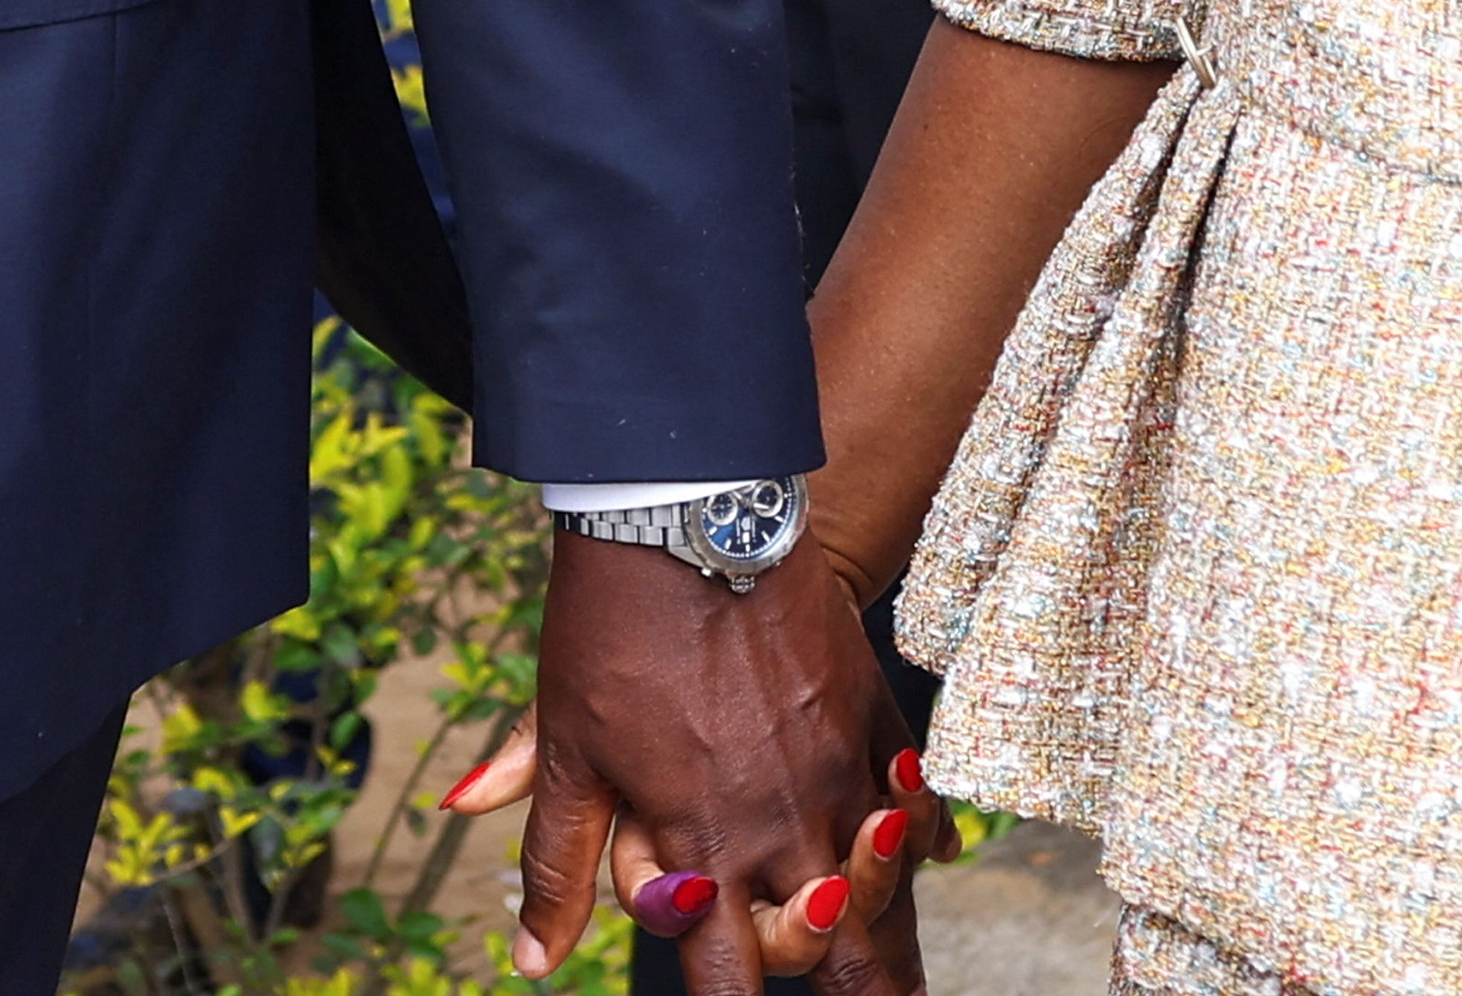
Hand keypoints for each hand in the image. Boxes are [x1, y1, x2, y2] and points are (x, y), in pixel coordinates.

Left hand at [468, 522, 932, 987]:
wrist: (687, 513)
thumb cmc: (612, 629)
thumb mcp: (567, 748)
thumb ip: (556, 864)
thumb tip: (530, 958)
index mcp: (703, 844)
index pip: (727, 975)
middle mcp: (782, 824)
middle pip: (835, 950)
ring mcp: (837, 769)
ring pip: (888, 886)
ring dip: (892, 936)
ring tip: (903, 984)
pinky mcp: (868, 710)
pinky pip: (914, 793)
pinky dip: (922, 830)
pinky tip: (930, 851)